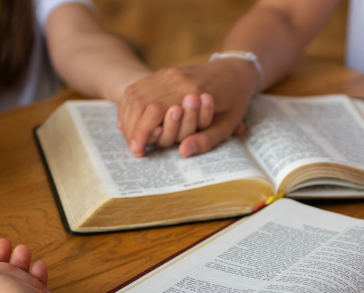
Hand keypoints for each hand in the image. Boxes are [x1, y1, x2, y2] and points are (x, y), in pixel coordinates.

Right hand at [117, 60, 258, 157]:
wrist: (235, 70)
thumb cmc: (234, 100)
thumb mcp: (227, 124)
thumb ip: (206, 139)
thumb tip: (183, 152)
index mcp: (193, 91)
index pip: (154, 112)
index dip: (142, 134)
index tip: (138, 151)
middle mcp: (176, 78)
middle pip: (139, 102)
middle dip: (132, 128)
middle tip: (133, 147)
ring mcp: (168, 72)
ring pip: (135, 93)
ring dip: (128, 116)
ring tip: (130, 137)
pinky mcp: (164, 71)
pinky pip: (138, 86)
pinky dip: (129, 104)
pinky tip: (129, 120)